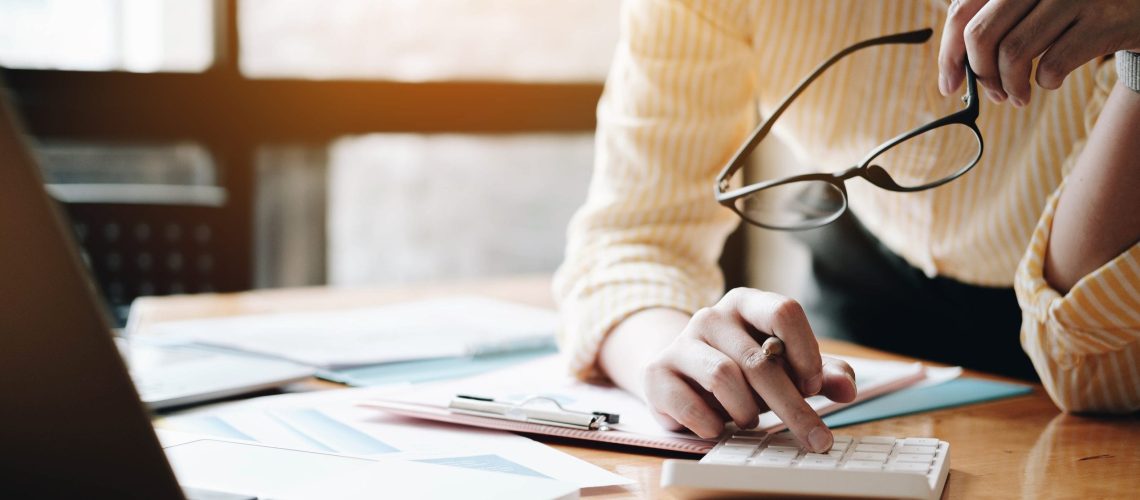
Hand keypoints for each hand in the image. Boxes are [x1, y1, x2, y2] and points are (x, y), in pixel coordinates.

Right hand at [642, 288, 856, 451]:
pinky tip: (718, 426)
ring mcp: (680, 343)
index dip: (805, 351)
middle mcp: (711, 316)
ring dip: (747, 411)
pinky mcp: (657, 374)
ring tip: (749, 420)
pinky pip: (692, 406)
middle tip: (815, 437)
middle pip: (759, 358)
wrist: (679, 376)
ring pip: (725, 378)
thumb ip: (820, 374)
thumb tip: (847, 389)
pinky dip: (713, 424)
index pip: (784, 311)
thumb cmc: (740, 369)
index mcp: (745, 303)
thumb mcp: (784, 367)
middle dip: (792, 405)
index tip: (813, 385)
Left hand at [938, 0, 1139, 105]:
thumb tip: (953, 70)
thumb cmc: (1075, 9)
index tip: (949, 85)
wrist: (1139, 4)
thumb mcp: (1031, 4)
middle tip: (993, 93)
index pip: (961, 12)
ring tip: (1019, 96)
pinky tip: (1051, 80)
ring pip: (1013, 54)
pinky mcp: (1103, 20)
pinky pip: (1053, 64)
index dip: (949, 54)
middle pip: (981, 35)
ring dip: (1010, 86)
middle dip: (980, 75)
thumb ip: (994, 23)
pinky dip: (1045, 83)